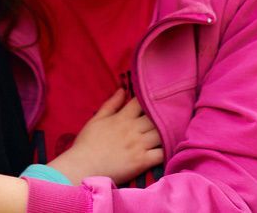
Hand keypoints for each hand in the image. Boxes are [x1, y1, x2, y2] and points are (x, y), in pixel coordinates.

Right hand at [48, 88, 162, 184]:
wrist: (83, 167)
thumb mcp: (96, 119)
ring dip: (168, 131)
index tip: (156, 99)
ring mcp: (139, 145)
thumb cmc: (87, 144)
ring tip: (173, 131)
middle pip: (156, 117)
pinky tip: (170, 149)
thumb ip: (111, 104)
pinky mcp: (142, 161)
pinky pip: (161, 154)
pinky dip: (167, 150)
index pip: (141, 102)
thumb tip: (123, 90)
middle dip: (163, 115)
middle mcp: (133, 129)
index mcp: (122, 118)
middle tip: (171, 115)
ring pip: (161, 133)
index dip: (150, 99)